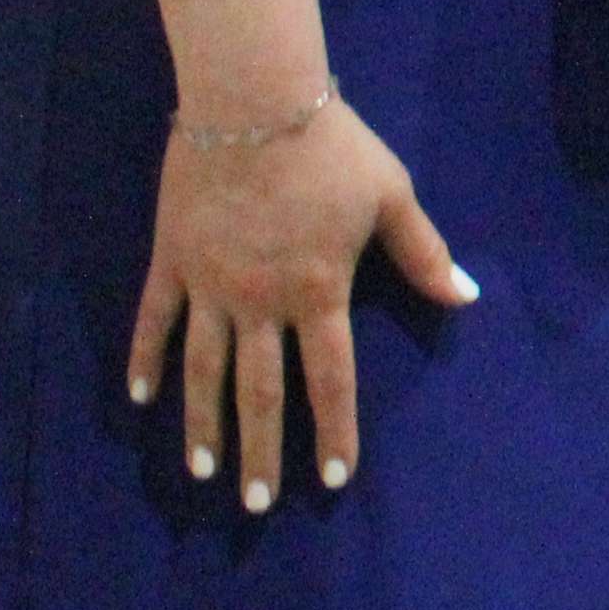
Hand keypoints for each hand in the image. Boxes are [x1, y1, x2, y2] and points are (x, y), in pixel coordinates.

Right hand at [127, 94, 475, 512]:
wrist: (254, 104)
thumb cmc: (333, 149)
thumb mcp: (393, 197)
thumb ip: (423, 254)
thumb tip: (466, 297)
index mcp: (319, 292)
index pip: (329, 379)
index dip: (332, 432)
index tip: (330, 481)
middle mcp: (261, 302)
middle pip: (259, 391)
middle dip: (261, 451)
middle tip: (255, 505)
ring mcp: (210, 285)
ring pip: (202, 371)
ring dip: (201, 425)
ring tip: (201, 472)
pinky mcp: (172, 261)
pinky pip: (154, 321)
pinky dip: (146, 360)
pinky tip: (141, 398)